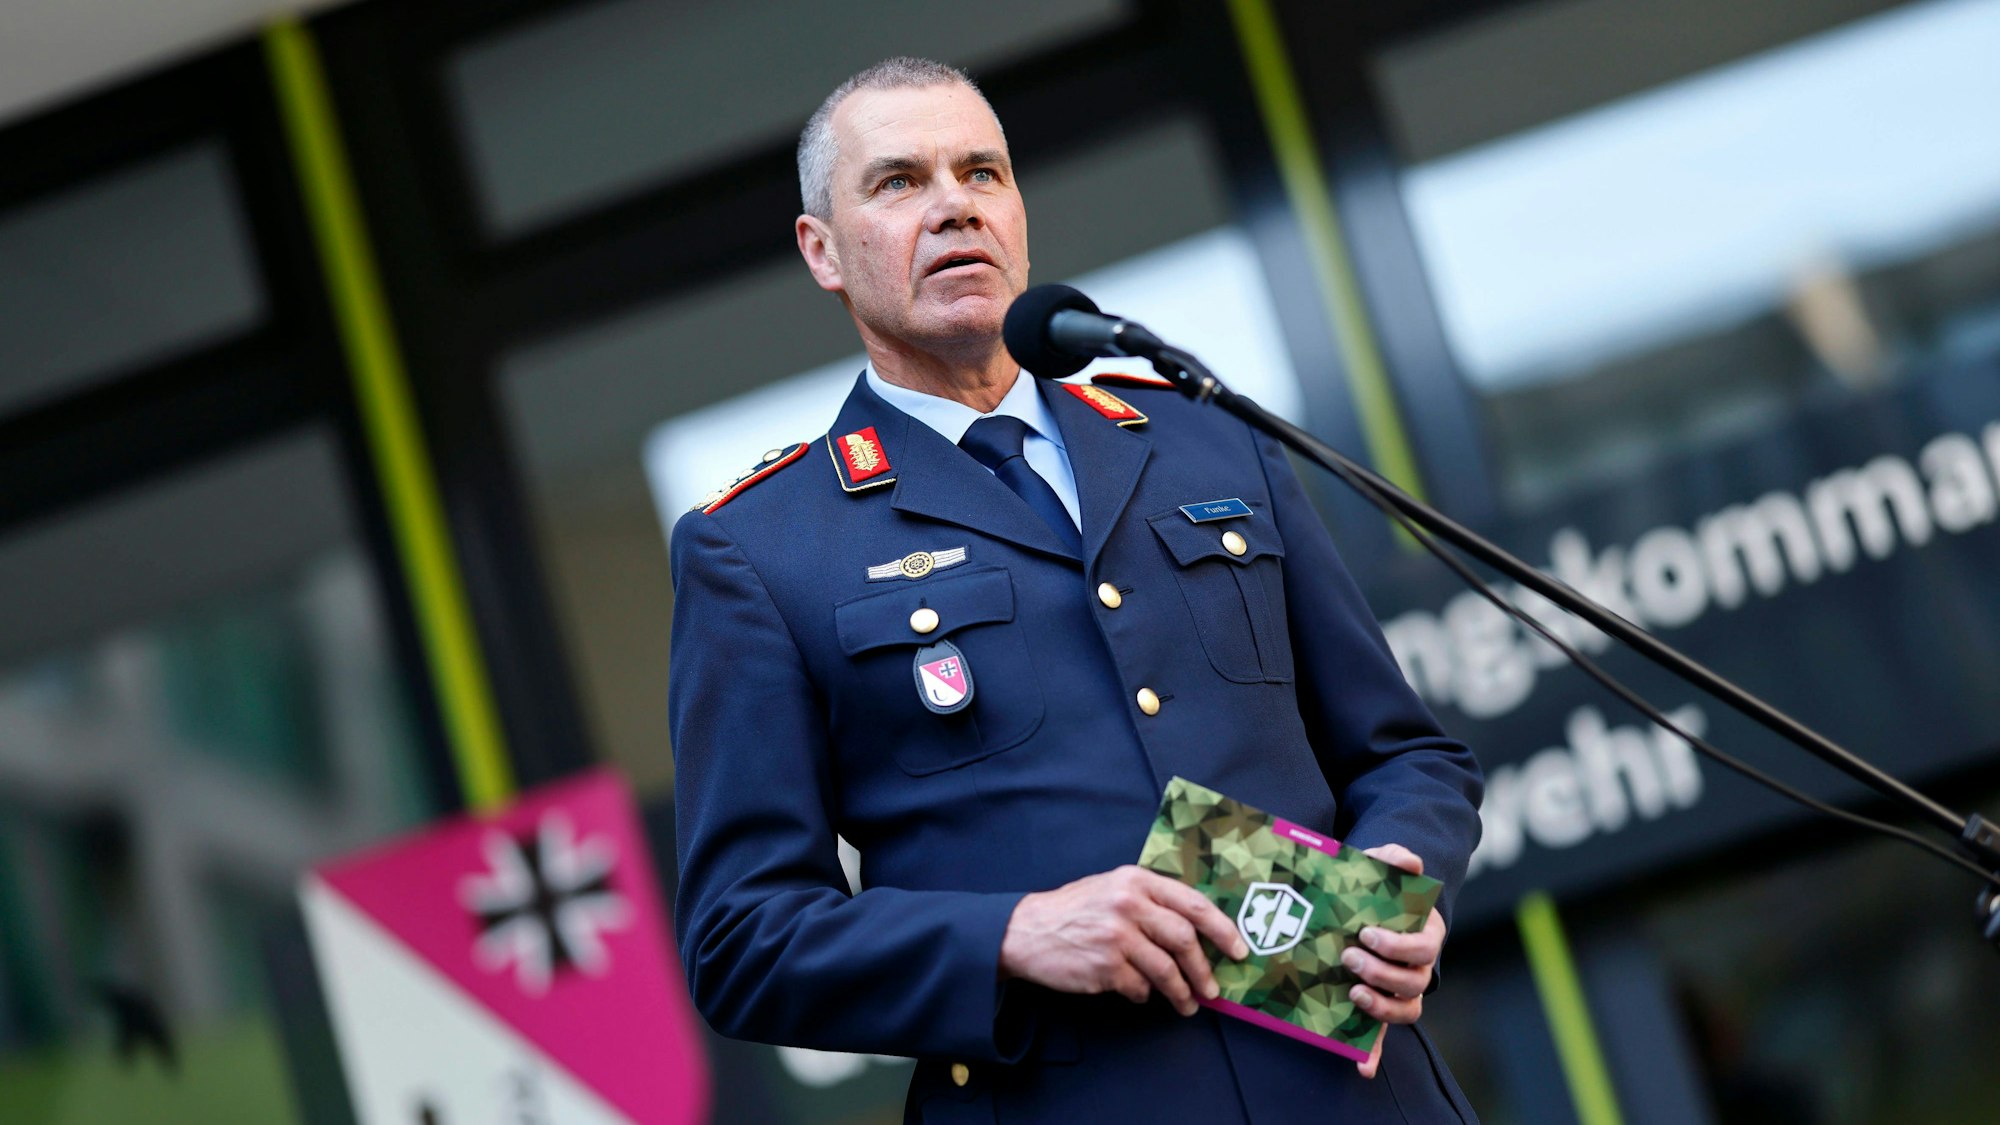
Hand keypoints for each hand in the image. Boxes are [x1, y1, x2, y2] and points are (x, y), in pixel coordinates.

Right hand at [999, 865, 1248, 1016]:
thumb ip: (1150, 899)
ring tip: (1187, 1005)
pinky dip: (1145, 995)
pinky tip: (1141, 993)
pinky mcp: (1104, 967)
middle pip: (1184, 939)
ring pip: (1166, 969)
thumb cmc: (1074, 910)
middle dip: (1204, 969)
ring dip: (1182, 992)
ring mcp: (1116, 937)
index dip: (1222, 928)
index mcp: (1136, 880)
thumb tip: (1197, 929)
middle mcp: (1128, 904)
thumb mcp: (1112, 887)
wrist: (1025, 930)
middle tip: (1213, 989)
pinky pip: (1139, 988)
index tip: (1238, 949)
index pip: (1192, 904)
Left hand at [1347, 844, 1444, 1078]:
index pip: (1423, 949)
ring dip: (1380, 1007)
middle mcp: (1417, 969)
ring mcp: (1398, 992)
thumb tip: (1410, 861)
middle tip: (1349, 956)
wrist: (1362, 910)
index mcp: (1424, 936)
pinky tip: (1361, 1066)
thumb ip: (1393, 860)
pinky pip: (1381, 1038)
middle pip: (1414, 983)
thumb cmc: (1376, 892)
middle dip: (1382, 973)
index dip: (1398, 946)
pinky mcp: (1377, 1008)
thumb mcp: (1380, 870)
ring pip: (1405, 1010)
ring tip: (1352, 991)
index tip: (1367, 933)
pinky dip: (1372, 1054)